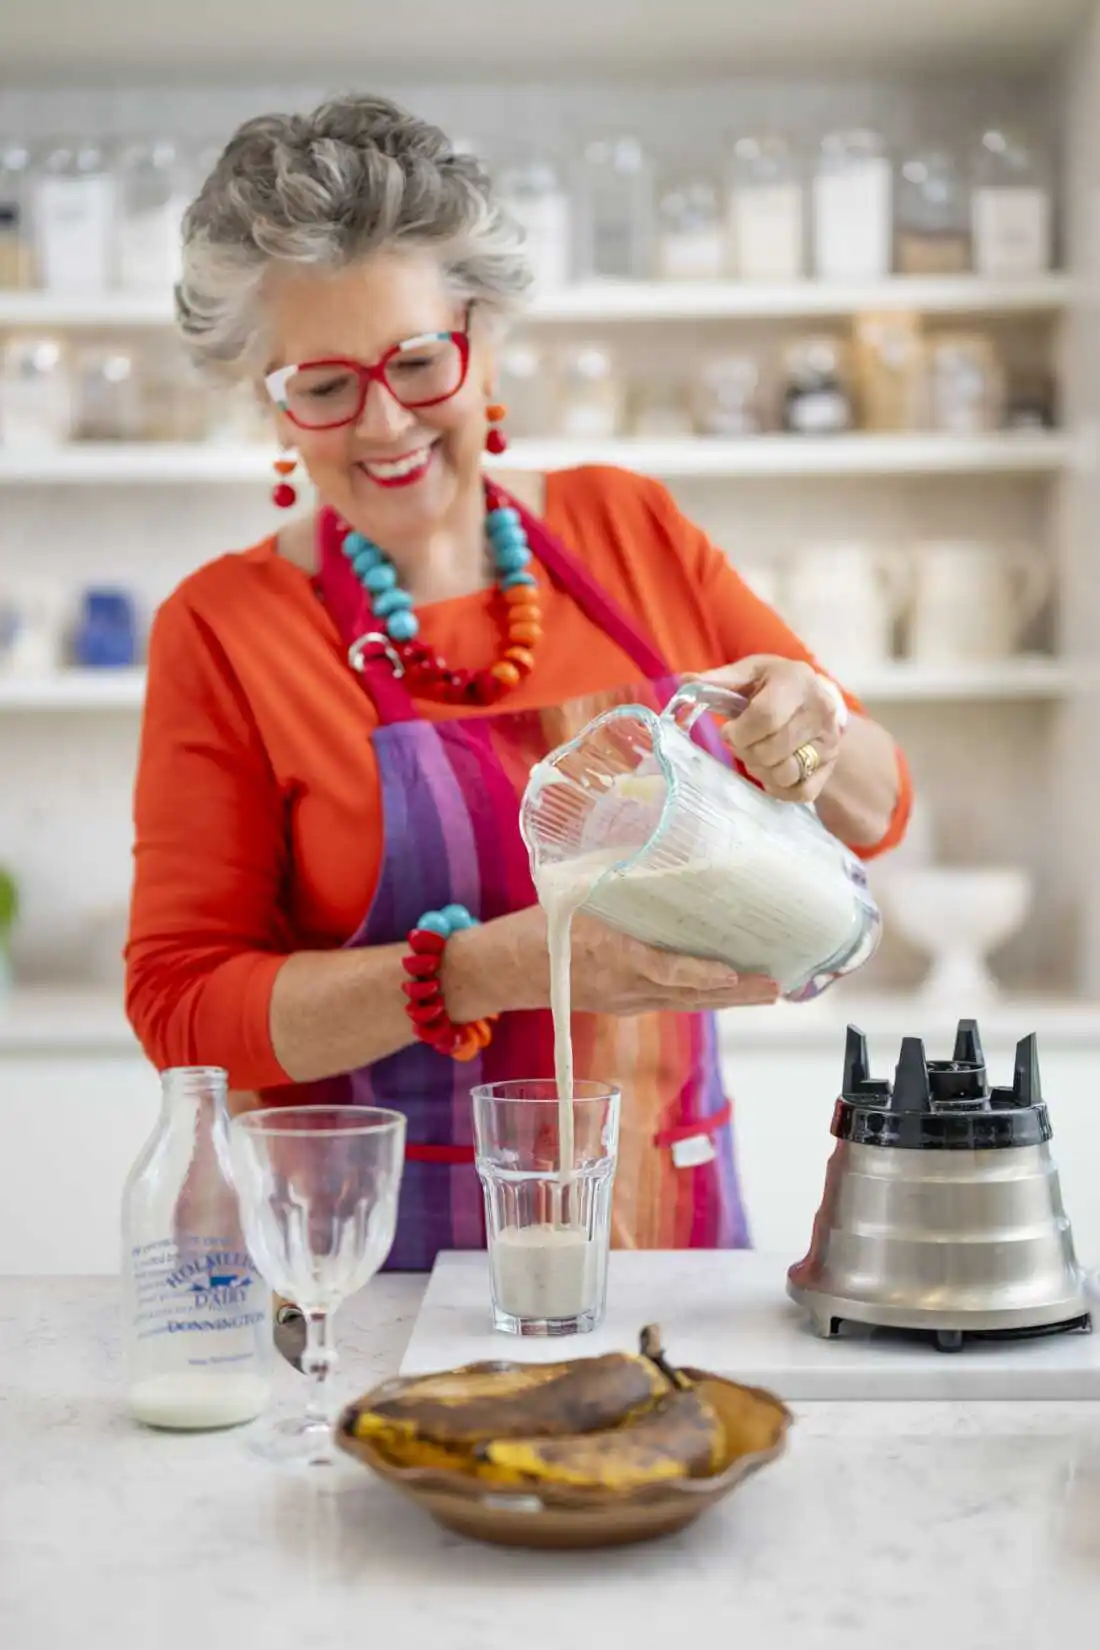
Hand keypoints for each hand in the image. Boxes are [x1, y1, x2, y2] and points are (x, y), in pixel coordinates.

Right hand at [446, 905, 779, 1019]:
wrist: (504, 971)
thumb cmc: (537, 927)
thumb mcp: (568, 893)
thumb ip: (606, 873)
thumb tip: (647, 831)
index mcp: (610, 955)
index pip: (663, 970)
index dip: (700, 974)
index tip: (733, 972)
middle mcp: (625, 986)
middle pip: (689, 995)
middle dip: (736, 992)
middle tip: (777, 986)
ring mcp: (627, 1000)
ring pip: (686, 1002)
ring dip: (728, 998)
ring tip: (769, 990)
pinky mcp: (626, 1003)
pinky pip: (672, 1000)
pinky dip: (702, 994)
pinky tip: (728, 989)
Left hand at [695, 655, 843, 802]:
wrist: (816, 695)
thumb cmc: (775, 683)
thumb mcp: (750, 672)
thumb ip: (719, 679)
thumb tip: (685, 682)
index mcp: (796, 682)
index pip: (766, 717)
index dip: (739, 731)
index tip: (728, 731)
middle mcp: (820, 712)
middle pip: (773, 750)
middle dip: (746, 751)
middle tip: (741, 743)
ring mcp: (829, 742)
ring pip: (787, 773)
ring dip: (761, 770)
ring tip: (756, 756)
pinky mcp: (830, 766)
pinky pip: (802, 792)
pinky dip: (779, 789)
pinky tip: (770, 772)